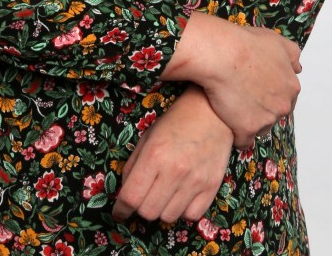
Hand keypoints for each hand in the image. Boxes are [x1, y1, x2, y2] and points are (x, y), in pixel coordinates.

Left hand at [112, 84, 233, 223]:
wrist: (212, 112)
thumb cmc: (175, 122)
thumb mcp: (147, 137)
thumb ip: (133, 166)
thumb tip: (125, 195)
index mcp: (154, 155)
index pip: (131, 197)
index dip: (121, 209)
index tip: (119, 213)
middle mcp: (175, 170)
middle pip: (148, 212)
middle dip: (141, 207)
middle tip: (145, 197)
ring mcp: (195, 180)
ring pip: (168, 218)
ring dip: (162, 210)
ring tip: (164, 193)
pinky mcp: (212, 186)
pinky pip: (191, 216)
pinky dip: (182, 211)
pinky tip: (181, 195)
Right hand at [161, 13, 301, 146]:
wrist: (222, 54)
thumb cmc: (245, 43)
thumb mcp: (276, 40)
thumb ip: (292, 54)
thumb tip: (298, 68)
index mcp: (291, 86)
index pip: (284, 97)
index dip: (268, 92)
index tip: (254, 86)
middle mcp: (283, 105)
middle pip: (274, 114)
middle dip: (261, 108)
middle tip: (242, 95)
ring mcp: (266, 120)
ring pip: (260, 128)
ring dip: (249, 121)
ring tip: (231, 106)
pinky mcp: (247, 130)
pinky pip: (243, 141)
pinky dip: (236, 134)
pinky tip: (227, 121)